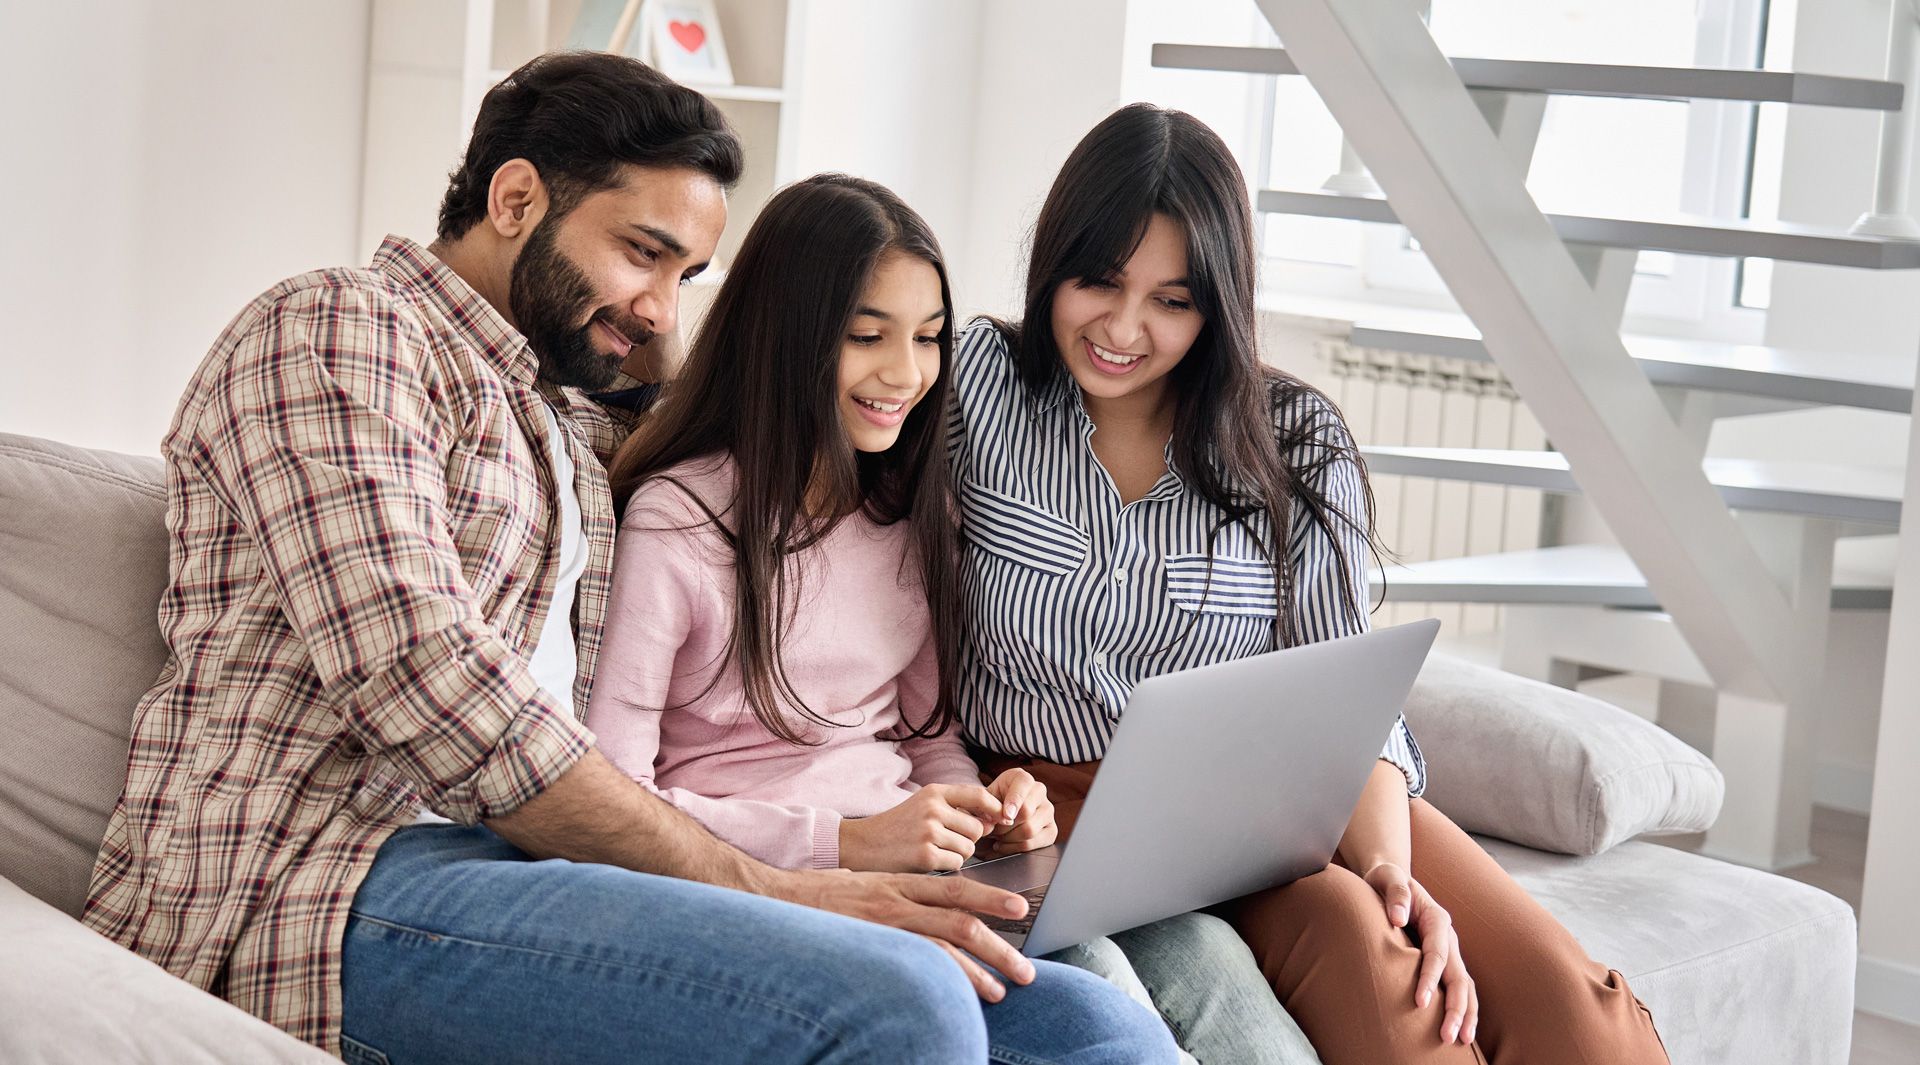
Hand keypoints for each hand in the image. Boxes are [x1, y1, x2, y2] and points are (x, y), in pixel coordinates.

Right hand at [766, 866, 1037, 1000]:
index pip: (952, 888)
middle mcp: (895, 900)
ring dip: (981, 969)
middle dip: (998, 944)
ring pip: (945, 945)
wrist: (771, 898)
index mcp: (896, 882)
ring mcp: (883, 925)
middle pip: (960, 919)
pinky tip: (964, 998)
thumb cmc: (815, 897)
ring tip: (1004, 989)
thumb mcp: (859, 887)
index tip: (1019, 908)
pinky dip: (947, 981)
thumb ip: (892, 898)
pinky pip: (917, 964)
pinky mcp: (870, 945)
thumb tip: (920, 918)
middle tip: (1026, 967)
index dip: (988, 897)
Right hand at [839, 783, 1002, 871]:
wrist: (861, 845)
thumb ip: (956, 808)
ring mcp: (928, 832)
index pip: (979, 795)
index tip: (1002, 819)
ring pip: (969, 849)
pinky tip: (928, 861)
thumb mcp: (923, 805)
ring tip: (933, 851)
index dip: (995, 808)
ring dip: (957, 855)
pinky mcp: (925, 856)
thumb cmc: (897, 827)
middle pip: (977, 828)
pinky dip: (947, 867)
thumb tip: (996, 820)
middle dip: (968, 839)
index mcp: (934, 792)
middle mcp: (933, 809)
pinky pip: (956, 864)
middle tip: (945, 842)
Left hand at [982, 768, 1056, 853]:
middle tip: (993, 829)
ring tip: (998, 835)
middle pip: (1026, 812)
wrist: (996, 815)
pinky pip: (1032, 844)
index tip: (1006, 815)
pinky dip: (1014, 848)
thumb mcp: (984, 798)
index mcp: (1022, 778)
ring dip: (1008, 837)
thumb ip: (985, 804)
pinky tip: (1005, 843)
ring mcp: (1048, 810)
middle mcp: (1039, 791)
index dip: (1014, 801)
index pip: (1023, 785)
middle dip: (1004, 825)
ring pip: (1029, 830)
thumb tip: (993, 818)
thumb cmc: (990, 804)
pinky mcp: (1051, 830)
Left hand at [1363, 862, 1477, 1044]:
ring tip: (1459, 1040)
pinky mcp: (1445, 961)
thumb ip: (1395, 894)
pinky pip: (1459, 987)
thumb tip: (1399, 918)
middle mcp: (1449, 937)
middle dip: (1455, 1007)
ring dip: (1464, 1014)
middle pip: (1458, 976)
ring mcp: (1450, 950)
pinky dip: (1463, 1009)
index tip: (1420, 1002)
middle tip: (1446, 1036)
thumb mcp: (1388, 878)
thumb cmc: (1387, 881)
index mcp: (1437, 918)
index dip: (1430, 978)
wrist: (1392, 880)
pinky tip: (1461, 1031)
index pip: (1437, 953)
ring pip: (1465, 986)